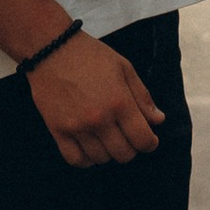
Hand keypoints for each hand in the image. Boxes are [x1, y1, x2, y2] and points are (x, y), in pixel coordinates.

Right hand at [26, 31, 167, 168]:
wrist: (51, 49)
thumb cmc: (90, 56)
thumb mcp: (124, 68)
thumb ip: (143, 96)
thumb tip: (158, 120)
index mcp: (120, 102)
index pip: (142, 139)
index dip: (150, 143)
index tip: (149, 140)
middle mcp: (100, 119)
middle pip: (124, 154)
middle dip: (131, 148)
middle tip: (127, 137)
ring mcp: (77, 127)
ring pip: (101, 159)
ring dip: (109, 153)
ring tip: (108, 139)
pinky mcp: (58, 130)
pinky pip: (76, 160)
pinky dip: (86, 159)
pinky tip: (90, 147)